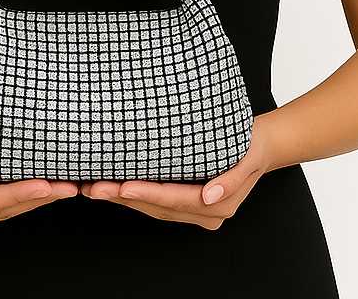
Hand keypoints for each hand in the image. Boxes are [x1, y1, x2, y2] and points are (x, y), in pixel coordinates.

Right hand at [0, 112, 80, 229]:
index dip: (20, 194)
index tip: (47, 185)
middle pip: (4, 209)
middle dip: (38, 199)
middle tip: (69, 187)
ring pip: (6, 209)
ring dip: (36, 199)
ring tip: (65, 187)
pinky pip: (2, 202)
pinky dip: (24, 195)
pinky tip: (44, 185)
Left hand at [79, 110, 276, 228]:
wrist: (262, 145)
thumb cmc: (252, 145)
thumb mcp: (248, 157)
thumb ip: (232, 180)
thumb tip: (210, 197)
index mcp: (219, 205)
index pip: (174, 200)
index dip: (147, 194)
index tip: (123, 186)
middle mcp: (207, 213)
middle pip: (158, 207)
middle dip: (125, 197)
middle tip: (95, 186)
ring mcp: (197, 211)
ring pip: (153, 208)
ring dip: (123, 198)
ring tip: (95, 186)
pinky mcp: (188, 202)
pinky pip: (156, 202)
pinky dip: (134, 194)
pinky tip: (114, 185)